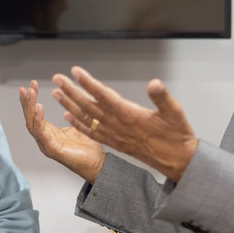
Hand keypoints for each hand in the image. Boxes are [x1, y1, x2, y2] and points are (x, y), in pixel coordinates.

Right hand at [19, 79, 106, 182]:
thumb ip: (72, 113)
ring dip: (30, 107)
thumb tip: (71, 99)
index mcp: (50, 133)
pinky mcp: (52, 150)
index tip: (31, 86)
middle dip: (26, 102)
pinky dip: (38, 119)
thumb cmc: (89, 148)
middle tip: (26, 87)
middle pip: (30, 118)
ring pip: (32, 124)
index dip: (32, 100)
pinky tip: (39, 107)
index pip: (36, 114)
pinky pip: (41, 133)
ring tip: (30, 93)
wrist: (98, 164)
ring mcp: (46, 145)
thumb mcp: (78, 124)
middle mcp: (45, 139)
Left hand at [50, 67, 197, 182]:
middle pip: (90, 105)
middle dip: (72, 91)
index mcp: (131, 116)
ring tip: (56, 93)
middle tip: (57, 78)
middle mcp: (118, 126)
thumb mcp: (175, 112)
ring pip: (87, 118)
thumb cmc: (177, 136)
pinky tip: (68, 117)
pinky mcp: (116, 143)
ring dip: (70, 105)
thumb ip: (162, 97)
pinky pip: (92, 133)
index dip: (89, 83)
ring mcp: (115, 135)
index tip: (75, 72)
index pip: (104, 96)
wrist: (177, 161)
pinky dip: (79, 124)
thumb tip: (154, 83)